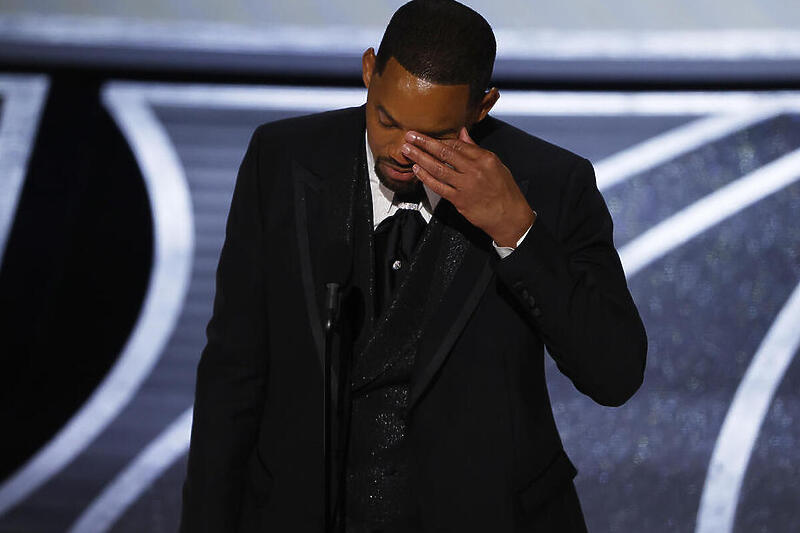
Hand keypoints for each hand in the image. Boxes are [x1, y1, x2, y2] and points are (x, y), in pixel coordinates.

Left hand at [401, 127, 534, 246]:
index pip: (457, 144)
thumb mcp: (496, 165)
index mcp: (485, 158)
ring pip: (438, 167)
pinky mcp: (459, 199)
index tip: (426, 136)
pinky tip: (417, 170)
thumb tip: (462, 133)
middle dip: (424, 143)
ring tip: (407, 150)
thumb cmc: (504, 191)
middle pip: (445, 152)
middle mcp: (474, 169)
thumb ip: (476, 149)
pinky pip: (438, 186)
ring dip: (420, 158)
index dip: (439, 139)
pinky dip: (426, 177)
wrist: (510, 217)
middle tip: (410, 136)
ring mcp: (466, 184)